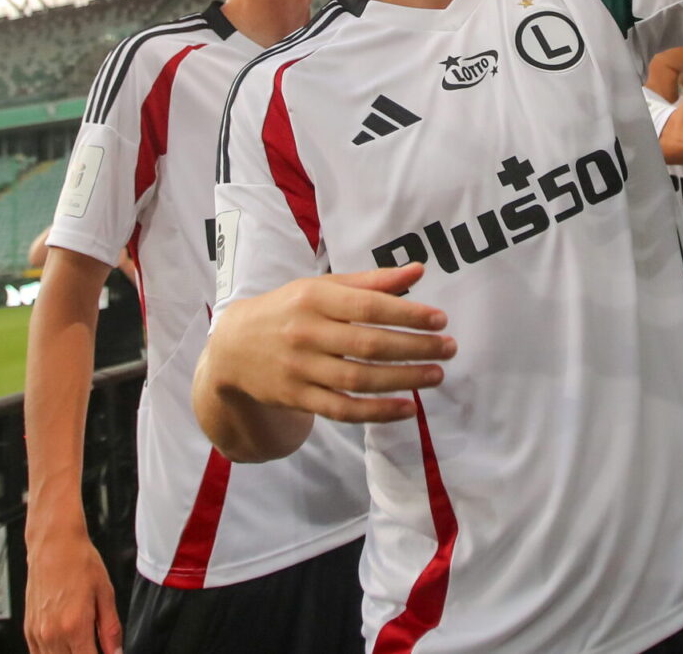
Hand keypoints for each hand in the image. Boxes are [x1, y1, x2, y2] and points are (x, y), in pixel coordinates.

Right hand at [24, 532, 121, 653]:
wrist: (54, 545)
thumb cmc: (79, 562)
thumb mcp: (105, 594)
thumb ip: (110, 628)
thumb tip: (116, 652)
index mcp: (75, 626)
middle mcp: (52, 633)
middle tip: (97, 646)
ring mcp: (38, 633)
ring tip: (84, 644)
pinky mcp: (29, 629)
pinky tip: (68, 646)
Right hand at [207, 264, 454, 424]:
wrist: (233, 349)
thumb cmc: (290, 310)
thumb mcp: (323, 287)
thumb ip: (371, 281)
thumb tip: (418, 270)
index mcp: (314, 297)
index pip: (369, 306)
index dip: (408, 313)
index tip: (440, 319)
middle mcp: (306, 332)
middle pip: (368, 344)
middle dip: (415, 347)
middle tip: (449, 348)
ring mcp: (300, 368)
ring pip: (359, 379)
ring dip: (403, 379)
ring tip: (436, 375)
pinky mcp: (298, 398)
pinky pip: (343, 409)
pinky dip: (377, 412)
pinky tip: (408, 408)